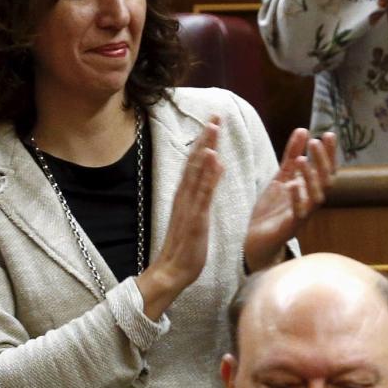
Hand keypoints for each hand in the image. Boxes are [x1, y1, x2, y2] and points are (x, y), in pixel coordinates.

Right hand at [136, 119, 222, 319]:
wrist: (171, 272)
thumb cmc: (186, 247)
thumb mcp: (196, 216)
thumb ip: (202, 193)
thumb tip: (213, 170)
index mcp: (185, 196)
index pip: (196, 164)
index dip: (205, 142)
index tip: (213, 122)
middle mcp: (184, 196)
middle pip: (195, 161)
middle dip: (206, 137)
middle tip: (216, 115)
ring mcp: (189, 206)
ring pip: (197, 172)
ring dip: (206, 148)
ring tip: (215, 128)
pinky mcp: (196, 219)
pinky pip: (203, 193)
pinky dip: (209, 175)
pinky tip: (216, 159)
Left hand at [243, 128, 337, 272]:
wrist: (256, 239)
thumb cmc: (272, 209)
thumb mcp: (281, 177)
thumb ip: (292, 155)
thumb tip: (303, 129)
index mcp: (310, 189)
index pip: (326, 168)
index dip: (329, 152)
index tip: (328, 133)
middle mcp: (311, 201)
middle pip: (325, 180)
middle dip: (322, 161)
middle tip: (315, 141)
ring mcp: (303, 214)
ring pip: (316, 196)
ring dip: (310, 177)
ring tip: (302, 160)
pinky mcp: (291, 227)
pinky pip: (298, 213)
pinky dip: (297, 199)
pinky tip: (292, 185)